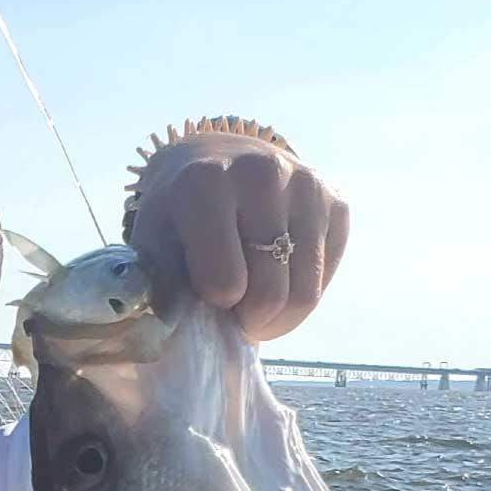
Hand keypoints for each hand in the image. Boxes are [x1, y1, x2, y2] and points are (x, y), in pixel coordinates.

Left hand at [125, 119, 347, 343]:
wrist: (216, 158)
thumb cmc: (179, 212)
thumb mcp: (153, 243)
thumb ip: (159, 287)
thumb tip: (175, 332)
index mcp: (205, 184)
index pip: (223, 282)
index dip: (214, 304)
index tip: (207, 297)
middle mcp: (262, 175)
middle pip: (270, 294)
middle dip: (251, 321)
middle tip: (237, 316)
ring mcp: (306, 185)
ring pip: (306, 293)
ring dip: (279, 317)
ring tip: (256, 307)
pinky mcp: (336, 200)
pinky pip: (326, 276)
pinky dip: (302, 292)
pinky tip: (279, 277)